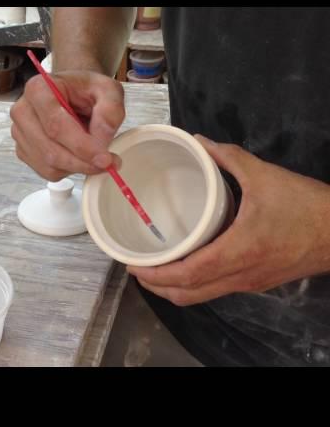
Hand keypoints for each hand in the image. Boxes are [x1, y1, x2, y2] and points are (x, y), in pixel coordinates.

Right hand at [10, 70, 124, 180]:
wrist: (72, 93)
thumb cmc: (85, 89)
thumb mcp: (107, 89)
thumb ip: (110, 111)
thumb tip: (101, 139)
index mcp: (39, 89)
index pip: (56, 126)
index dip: (82, 147)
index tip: (105, 158)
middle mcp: (24, 111)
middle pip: (50, 150)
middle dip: (82, 162)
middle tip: (107, 163)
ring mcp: (21, 132)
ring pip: (48, 165)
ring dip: (76, 167)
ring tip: (94, 155)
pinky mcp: (24, 150)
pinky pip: (46, 171)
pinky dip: (67, 170)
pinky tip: (78, 156)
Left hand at [128, 134, 329, 305]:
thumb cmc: (305, 206)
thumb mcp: (264, 175)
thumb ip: (228, 157)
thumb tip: (198, 141)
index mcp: (237, 252)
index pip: (186, 275)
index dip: (154, 274)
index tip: (132, 264)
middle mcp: (239, 275)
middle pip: (187, 294)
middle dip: (156, 286)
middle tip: (136, 268)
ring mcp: (248, 283)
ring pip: (201, 297)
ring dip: (173, 289)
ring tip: (154, 269)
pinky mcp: (256, 282)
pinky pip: (215, 290)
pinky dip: (193, 285)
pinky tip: (185, 265)